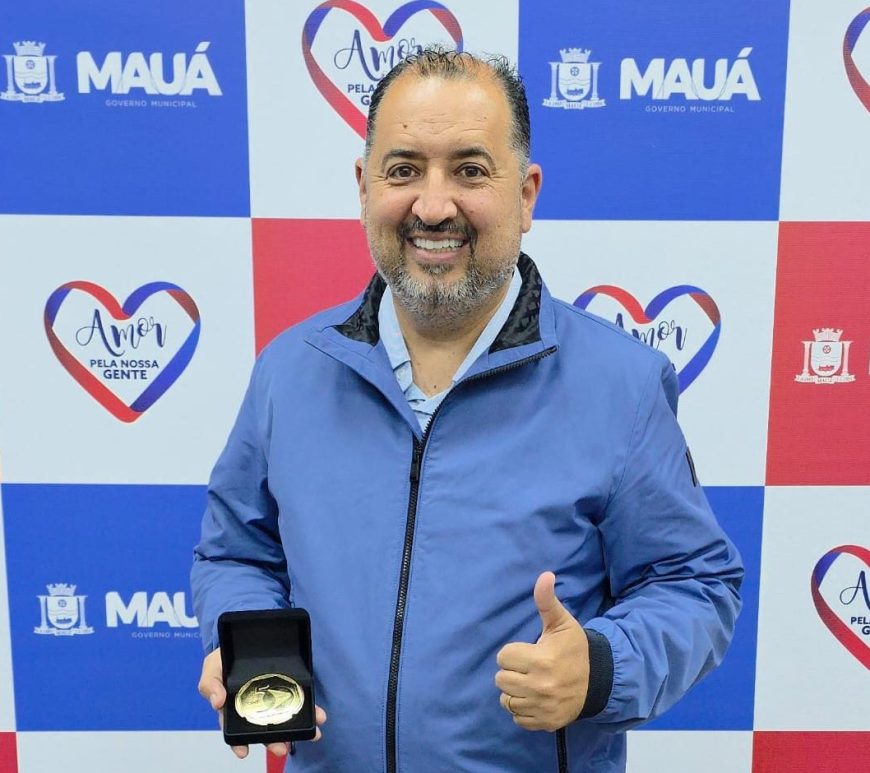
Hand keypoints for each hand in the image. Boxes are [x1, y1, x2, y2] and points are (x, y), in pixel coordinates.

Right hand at [198, 647, 326, 758]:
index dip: (239, 742)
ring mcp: (273, 697)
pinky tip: (319, 716)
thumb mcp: (212, 667)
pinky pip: (299, 700)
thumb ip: (210, 684)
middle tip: (281, 748)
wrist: (245, 639)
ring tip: (311, 735)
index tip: (244, 752)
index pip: (236, 729)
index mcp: (235, 707)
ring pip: (284, 718)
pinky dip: (310, 710)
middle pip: (263, 728)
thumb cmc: (225, 658)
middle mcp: (255, 706)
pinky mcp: (287, 687)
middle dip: (273, 741)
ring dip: (297, 729)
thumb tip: (217, 702)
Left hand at [495, 571, 589, 731]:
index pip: (503, 657)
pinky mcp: (545, 723)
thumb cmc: (575, 648)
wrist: (600, 680)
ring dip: (515, 691)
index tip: (529, 651)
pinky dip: (523, 709)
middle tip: (529, 666)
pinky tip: (535, 698)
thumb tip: (545, 575)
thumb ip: (547, 601)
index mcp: (541, 661)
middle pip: (501, 680)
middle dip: (512, 671)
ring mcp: (542, 708)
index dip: (514, 652)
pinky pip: (518, 718)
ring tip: (531, 682)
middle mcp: (540, 687)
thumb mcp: (562, 622)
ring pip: (506, 700)